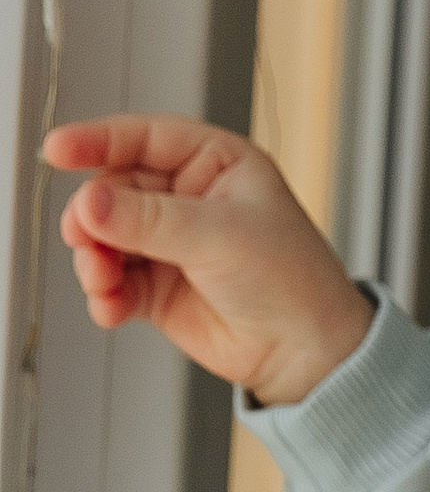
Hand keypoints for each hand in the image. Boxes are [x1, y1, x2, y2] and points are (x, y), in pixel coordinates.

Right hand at [44, 115, 372, 406]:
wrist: (308, 353)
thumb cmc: (293, 281)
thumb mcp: (221, 236)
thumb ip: (150, 219)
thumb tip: (91, 203)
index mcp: (216, 163)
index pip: (145, 138)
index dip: (98, 141)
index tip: (58, 151)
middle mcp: (189, 198)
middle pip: (114, 190)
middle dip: (94, 215)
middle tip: (87, 237)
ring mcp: (170, 244)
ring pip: (105, 237)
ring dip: (94, 258)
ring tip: (103, 280)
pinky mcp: (158, 287)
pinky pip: (112, 281)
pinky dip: (104, 294)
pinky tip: (111, 306)